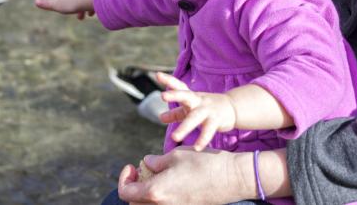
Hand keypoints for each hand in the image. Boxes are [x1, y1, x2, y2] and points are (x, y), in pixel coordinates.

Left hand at [118, 147, 248, 204]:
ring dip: (146, 195)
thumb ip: (156, 161)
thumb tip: (147, 163)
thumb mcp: (175, 155)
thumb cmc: (203, 164)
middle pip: (135, 204)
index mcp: (155, 192)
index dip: (124, 178)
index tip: (132, 166)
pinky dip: (160, 198)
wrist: (232, 178)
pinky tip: (169, 183)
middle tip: (140, 172)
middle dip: (133, 188)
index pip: (126, 192)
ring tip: (155, 177)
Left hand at [156, 72, 236, 149]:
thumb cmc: (207, 108)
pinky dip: (203, 139)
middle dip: (175, 95)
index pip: (179, 86)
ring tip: (174, 137)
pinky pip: (209, 130)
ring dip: (185, 127)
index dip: (169, 81)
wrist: (232, 107)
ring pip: (195, 117)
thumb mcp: (191, 108)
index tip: (157, 75)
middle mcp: (198, 101)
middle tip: (163, 96)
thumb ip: (176, 113)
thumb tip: (160, 117)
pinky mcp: (216, 120)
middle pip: (186, 96)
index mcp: (191, 96)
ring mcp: (207, 110)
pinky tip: (196, 148)